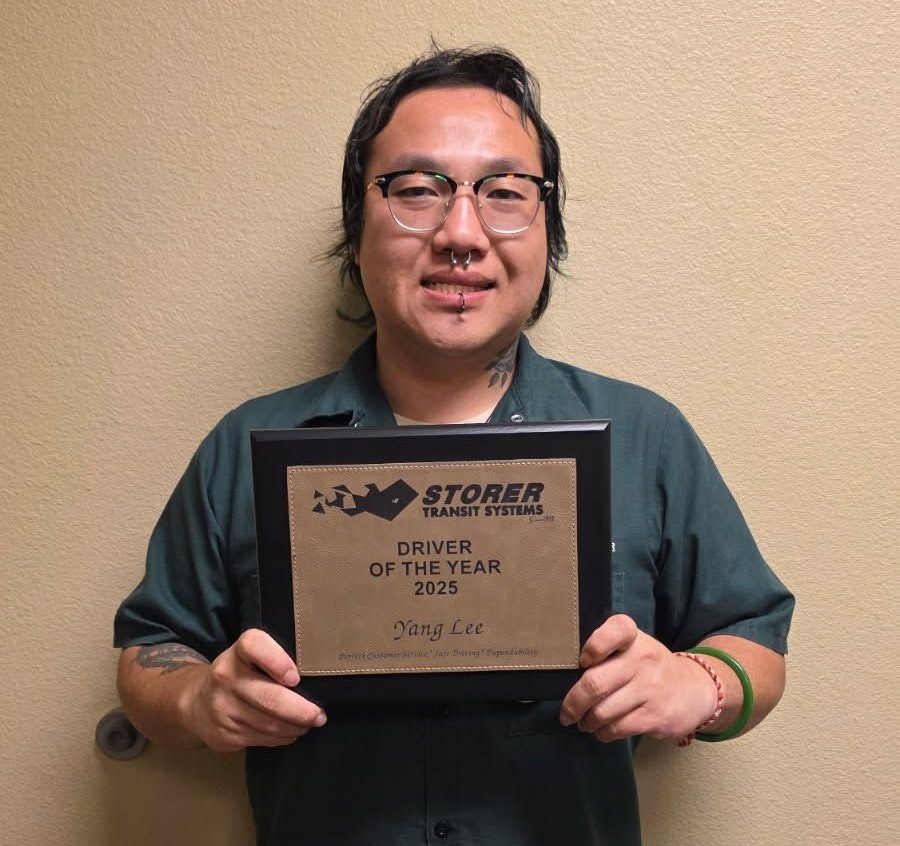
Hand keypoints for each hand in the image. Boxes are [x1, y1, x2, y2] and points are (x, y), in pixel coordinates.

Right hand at [185, 629, 325, 751]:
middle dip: (301, 711)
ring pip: (269, 724)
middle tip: (319, 716)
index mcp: (238, 651)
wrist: (196, 702)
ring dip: (295, 727)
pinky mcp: (224, 734)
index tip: (296, 678)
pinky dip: (282, 738)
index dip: (278, 661)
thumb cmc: (239, 673)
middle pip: (270, 697)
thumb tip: (315, 678)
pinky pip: (261, 739)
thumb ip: (276, 659)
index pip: (255, 646)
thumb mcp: (252, 656)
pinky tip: (290, 732)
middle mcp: (226, 676)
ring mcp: (223, 707)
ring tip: (309, 723)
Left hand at [559, 615, 717, 742]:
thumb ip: (605, 650)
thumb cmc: (648, 667)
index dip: (593, 646)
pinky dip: (603, 733)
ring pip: (603, 712)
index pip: (615, 630)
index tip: (582, 661)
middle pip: (595, 683)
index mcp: (634, 638)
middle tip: (566, 713)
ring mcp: (651, 689)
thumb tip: (566, 674)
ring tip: (584, 722)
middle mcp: (643, 660)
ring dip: (587, 721)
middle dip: (573, 703)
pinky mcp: (656, 716)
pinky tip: (602, 731)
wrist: (694, 690)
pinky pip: (618, 728)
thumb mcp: (633, 647)